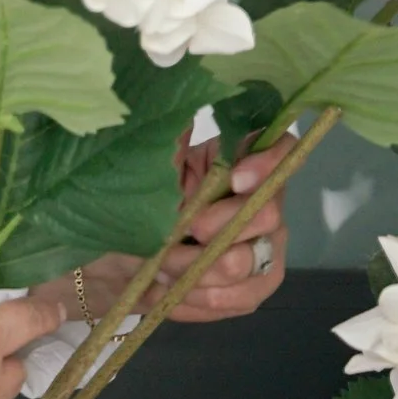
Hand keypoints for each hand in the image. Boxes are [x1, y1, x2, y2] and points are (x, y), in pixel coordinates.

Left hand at [69, 136, 295, 332]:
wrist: (114, 261)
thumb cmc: (135, 204)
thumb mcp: (146, 164)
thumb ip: (169, 134)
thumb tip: (182, 99)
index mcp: (239, 163)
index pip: (283, 151)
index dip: (269, 165)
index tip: (236, 179)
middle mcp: (263, 203)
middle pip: (268, 213)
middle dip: (218, 228)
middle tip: (178, 234)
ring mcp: (263, 249)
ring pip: (251, 262)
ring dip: (200, 269)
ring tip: (162, 269)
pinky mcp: (253, 289)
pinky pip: (241, 298)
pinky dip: (203, 299)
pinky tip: (173, 292)